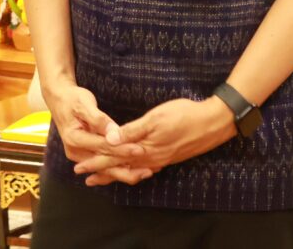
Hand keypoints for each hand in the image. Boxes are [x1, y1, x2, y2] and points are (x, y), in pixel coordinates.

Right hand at [44, 79, 150, 186]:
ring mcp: (79, 155)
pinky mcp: (85, 155)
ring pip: (105, 168)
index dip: (122, 148)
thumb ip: (99, 120)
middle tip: (148, 170)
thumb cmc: (72, 99)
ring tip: (145, 173)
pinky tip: (134, 170)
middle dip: (127, 169)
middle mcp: (75, 151)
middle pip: (104, 164)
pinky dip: (118, 168)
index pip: (102, 146)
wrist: (60, 100)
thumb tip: (114, 134)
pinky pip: (103, 165)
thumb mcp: (84, 104)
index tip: (139, 149)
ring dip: (125, 172)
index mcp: (74, 138)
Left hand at [75, 97, 235, 184]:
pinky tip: (131, 170)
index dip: (96, 162)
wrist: (213, 122)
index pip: (115, 158)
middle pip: (121, 167)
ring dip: (116, 172)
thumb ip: (133, 131)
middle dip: (102, 171)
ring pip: (133, 169)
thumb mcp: (156, 118)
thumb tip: (110, 140)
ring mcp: (161, 158)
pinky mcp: (168, 155)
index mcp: (146, 149)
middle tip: (83, 176)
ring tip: (102, 176)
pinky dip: (133, 170)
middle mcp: (152, 158)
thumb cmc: (183, 115)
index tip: (79, 167)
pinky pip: (145, 167)